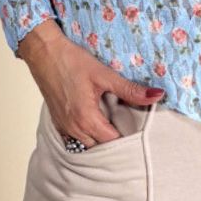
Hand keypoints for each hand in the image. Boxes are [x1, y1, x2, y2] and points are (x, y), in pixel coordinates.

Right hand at [15, 20, 163, 143]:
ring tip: (112, 125)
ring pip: (86, 145)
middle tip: (126, 126)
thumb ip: (131, 90)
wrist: (44, 52)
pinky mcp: (57, 122)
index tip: (137, 127)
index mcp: (86, 119)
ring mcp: (63, 126)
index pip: (113, 142)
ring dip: (99, 139)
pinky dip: (86, 135)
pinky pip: (74, 139)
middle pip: (99, 148)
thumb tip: (157, 95)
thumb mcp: (105, 74)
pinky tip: (95, 122)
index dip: (127, 137)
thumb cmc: (71, 61)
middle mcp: (73, 128)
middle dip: (113, 141)